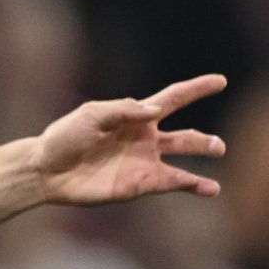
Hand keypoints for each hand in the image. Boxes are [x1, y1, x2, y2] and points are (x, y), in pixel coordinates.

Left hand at [31, 76, 227, 208]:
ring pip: (182, 161)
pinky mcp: (138, 186)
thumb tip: (156, 110)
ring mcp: (144, 164)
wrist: (47, 170)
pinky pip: (170, 183)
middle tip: (218, 146)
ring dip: (201, 160)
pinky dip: (190, 184)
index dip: (196, 89)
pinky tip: (209, 188)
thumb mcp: (92, 115)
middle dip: (203, 140)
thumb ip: (123, 110)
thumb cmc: (65, 137)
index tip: (220, 81)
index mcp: (136, 116)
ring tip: (219, 157)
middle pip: (185, 136)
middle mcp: (146, 140)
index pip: (174, 99)